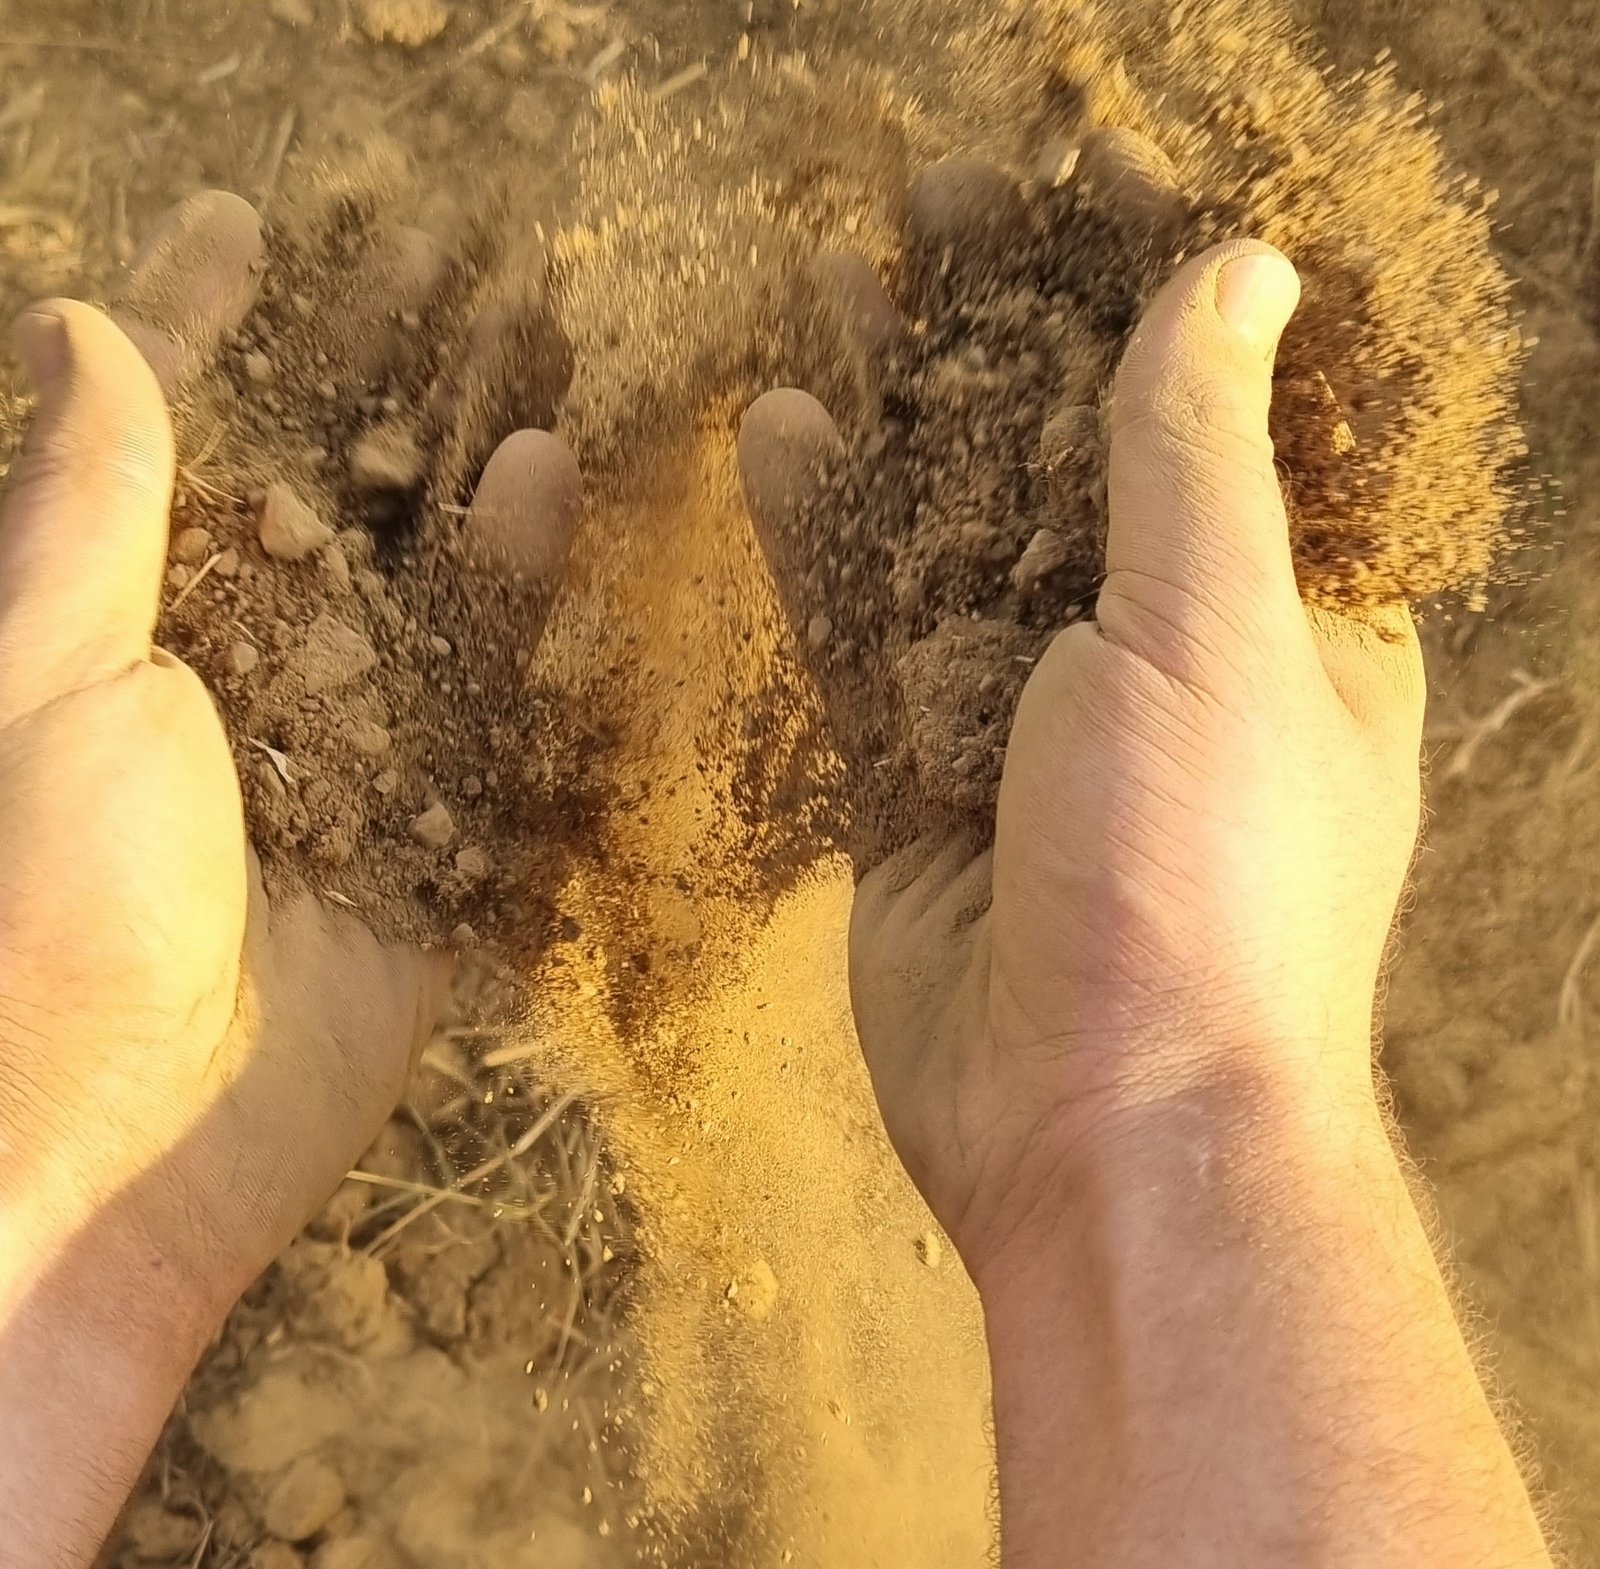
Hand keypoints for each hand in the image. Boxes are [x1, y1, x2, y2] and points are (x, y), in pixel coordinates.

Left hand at [0, 244, 445, 1314]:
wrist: (119, 1144)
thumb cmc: (37, 901)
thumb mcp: (42, 669)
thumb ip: (86, 503)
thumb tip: (85, 323)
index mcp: (109, 613)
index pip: (161, 432)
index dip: (204, 320)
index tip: (247, 220)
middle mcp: (229, 656)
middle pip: (315, 473)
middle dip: (371, 358)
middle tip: (436, 241)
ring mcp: (339, 731)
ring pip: (416, 555)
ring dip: (464, 440)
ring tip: (527, 326)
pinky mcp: (429, 812)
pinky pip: (484, 679)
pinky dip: (516, 581)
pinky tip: (550, 474)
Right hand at [739, 173, 1423, 1278]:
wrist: (1093, 1134)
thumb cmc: (1200, 892)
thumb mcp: (1213, 639)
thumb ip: (1194, 453)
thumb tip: (1241, 268)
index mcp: (1280, 625)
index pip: (1216, 412)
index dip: (1142, 288)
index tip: (1070, 178)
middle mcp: (1153, 664)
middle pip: (1060, 456)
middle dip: (993, 329)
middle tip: (920, 204)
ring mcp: (1025, 725)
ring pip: (946, 535)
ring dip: (892, 412)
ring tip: (826, 282)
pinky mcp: (916, 786)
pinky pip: (864, 639)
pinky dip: (825, 543)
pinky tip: (781, 436)